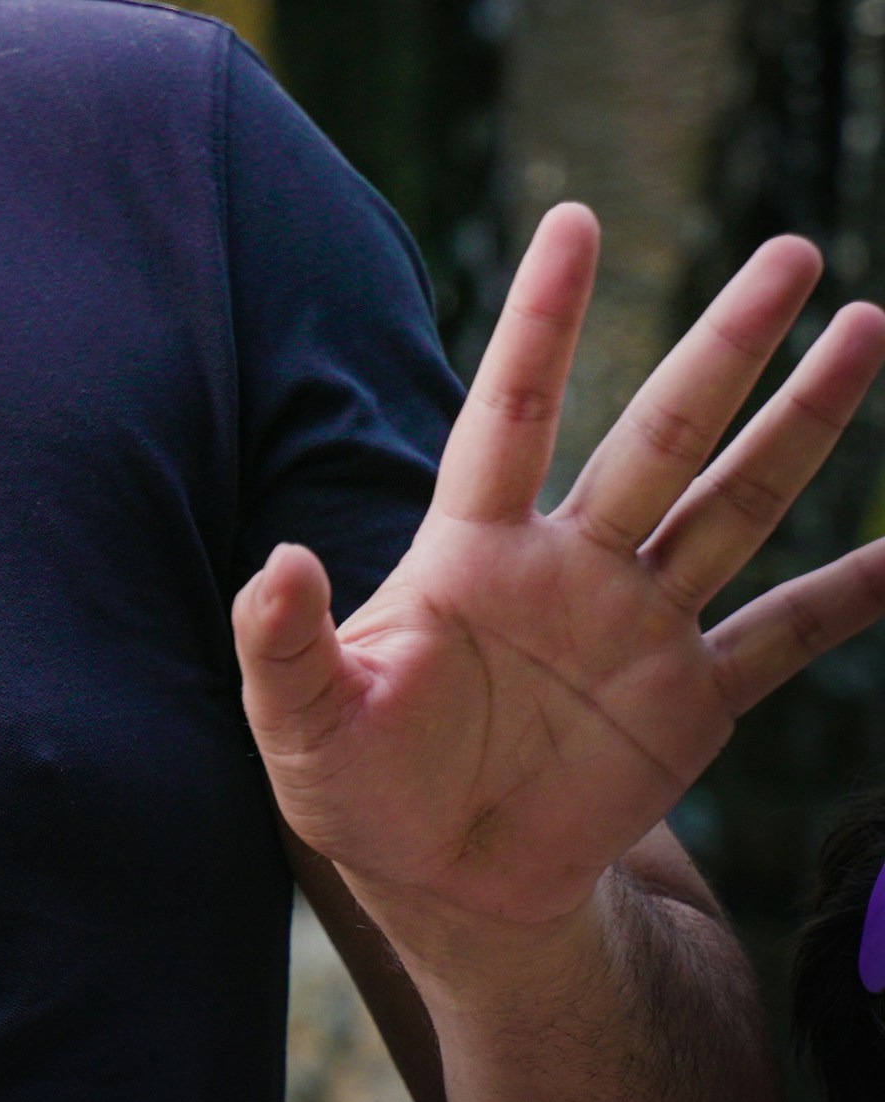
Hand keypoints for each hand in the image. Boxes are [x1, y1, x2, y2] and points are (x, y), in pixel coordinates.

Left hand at [236, 204, 884, 943]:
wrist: (441, 882)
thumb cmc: (352, 786)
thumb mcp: (297, 719)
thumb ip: (280, 640)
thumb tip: (276, 561)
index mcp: (470, 550)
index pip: (514, 408)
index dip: (544, 318)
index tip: (575, 220)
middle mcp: (569, 564)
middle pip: (662, 431)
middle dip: (728, 343)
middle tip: (796, 252)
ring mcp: (638, 624)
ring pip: (737, 503)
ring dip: (803, 422)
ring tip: (869, 331)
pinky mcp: (690, 701)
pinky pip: (785, 637)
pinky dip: (850, 596)